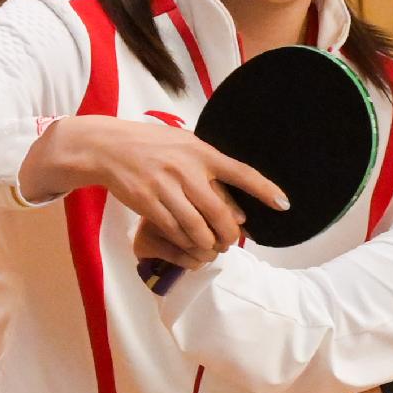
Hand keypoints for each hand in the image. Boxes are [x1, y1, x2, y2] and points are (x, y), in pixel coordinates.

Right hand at [17, 115, 280, 266]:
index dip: (264, 190)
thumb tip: (237, 207)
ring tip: (211, 247)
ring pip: (198, 228)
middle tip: (230, 242)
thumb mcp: (183, 145)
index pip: (240, 172)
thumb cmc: (151, 146)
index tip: (284, 204)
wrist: (108, 147)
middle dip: (229, 234)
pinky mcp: (149, 203)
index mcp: (200, 152)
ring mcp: (167, 187)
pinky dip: (185, 242)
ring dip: (208, 244)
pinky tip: (188, 243)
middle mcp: (186, 169)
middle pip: (220, 213)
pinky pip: (175, 231)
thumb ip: (210, 170)